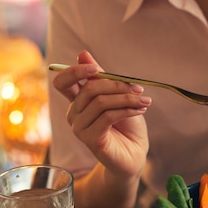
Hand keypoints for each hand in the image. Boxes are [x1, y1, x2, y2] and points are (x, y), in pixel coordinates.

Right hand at [51, 50, 149, 177]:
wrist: (135, 154)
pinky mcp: (91, 139)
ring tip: (144, 101)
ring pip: (100, 102)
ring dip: (126, 99)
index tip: (95, 68)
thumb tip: (82, 53)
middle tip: (138, 89)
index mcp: (78, 101)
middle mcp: (74, 114)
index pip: (63, 82)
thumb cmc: (126, 126)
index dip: (75, 71)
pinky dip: (127, 110)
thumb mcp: (117, 97)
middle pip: (88, 89)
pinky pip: (107, 117)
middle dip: (117, 85)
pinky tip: (140, 110)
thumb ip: (102, 78)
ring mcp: (80, 128)